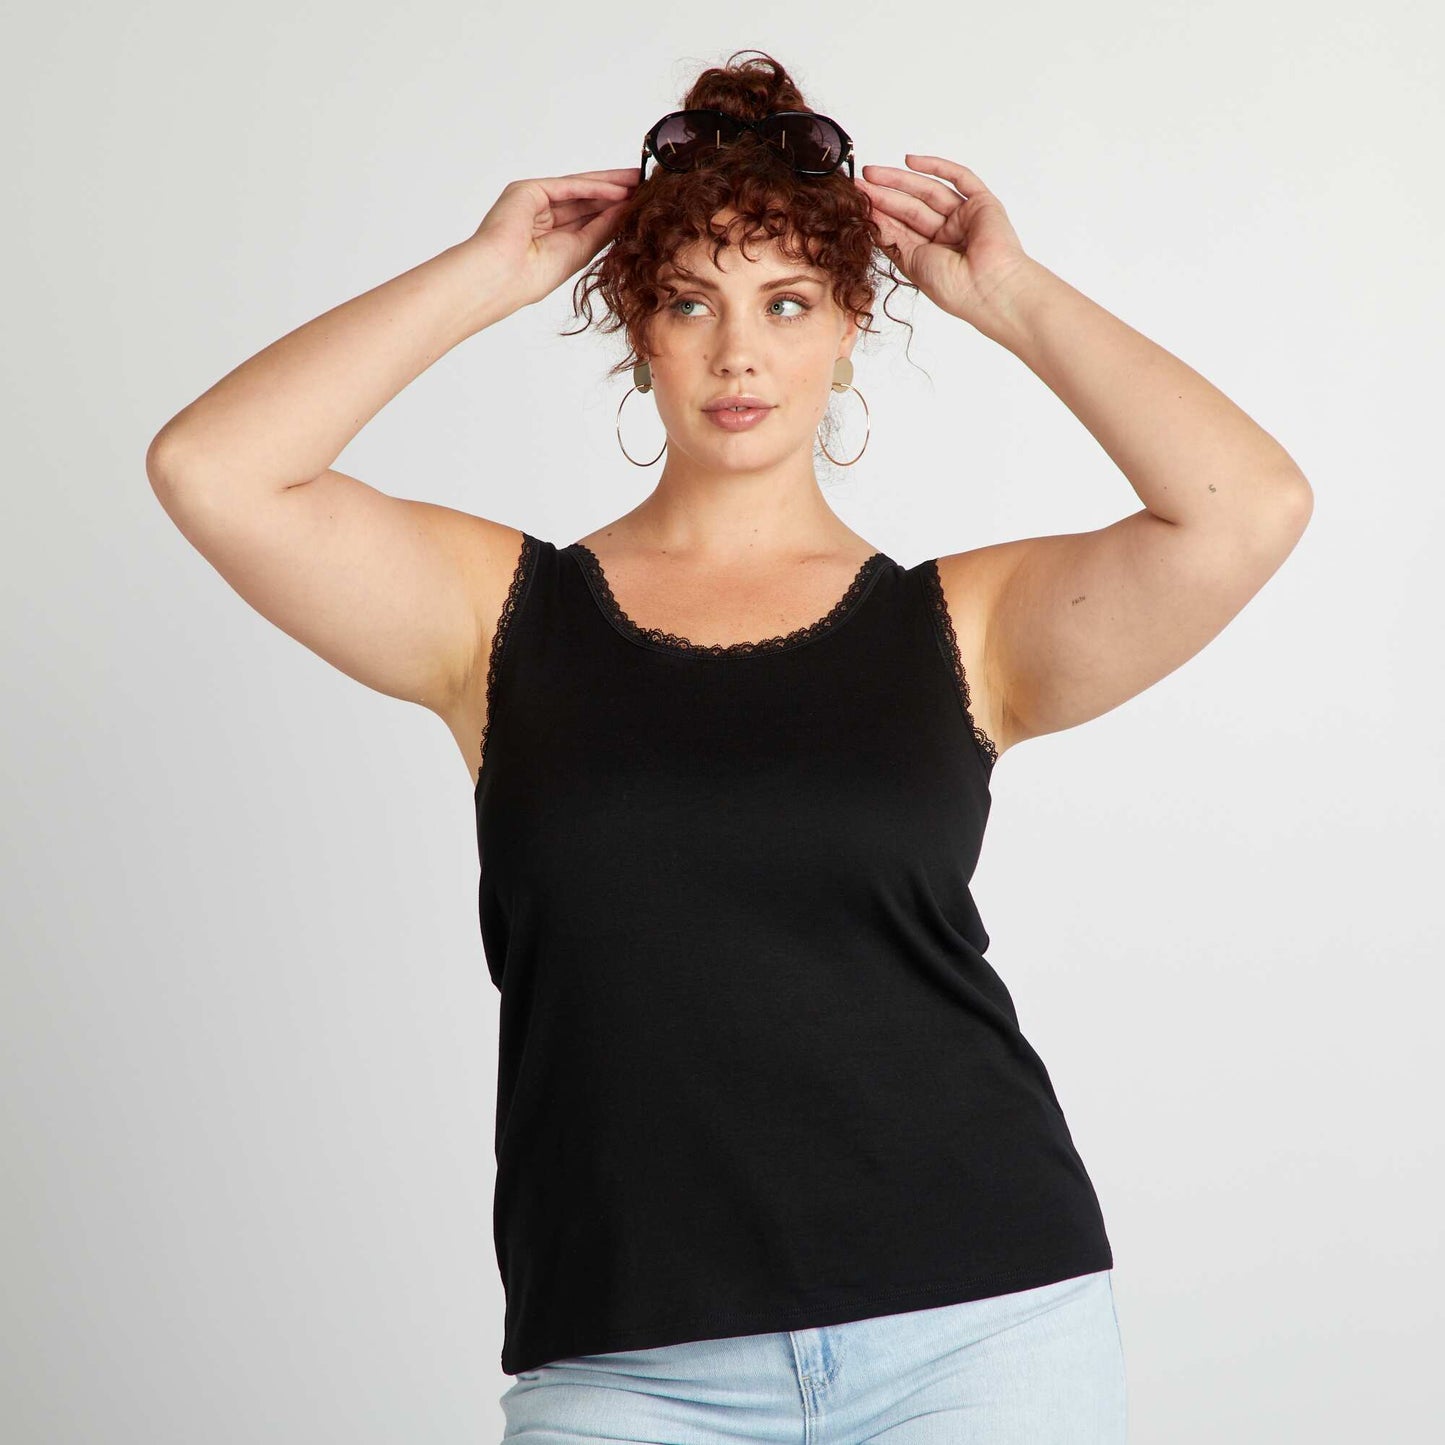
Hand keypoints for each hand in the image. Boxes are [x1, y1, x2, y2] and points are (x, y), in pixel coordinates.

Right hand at [467, 168, 640, 309]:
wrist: (503, 276)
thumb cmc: (533, 276)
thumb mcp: (580, 250)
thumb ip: (602, 229)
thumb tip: (626, 211)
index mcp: (550, 235)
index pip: (588, 216)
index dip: (614, 209)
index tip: (641, 205)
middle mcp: (541, 215)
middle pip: (586, 198)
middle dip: (616, 192)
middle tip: (646, 184)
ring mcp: (534, 200)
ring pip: (579, 189)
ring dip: (610, 185)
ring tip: (639, 181)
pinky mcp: (529, 190)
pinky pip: (568, 186)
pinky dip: (595, 188)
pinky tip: (619, 190)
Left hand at [855, 156, 1034, 329]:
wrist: (986, 287)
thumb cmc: (953, 287)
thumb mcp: (911, 262)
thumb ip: (892, 238)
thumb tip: (870, 218)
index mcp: (932, 253)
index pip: (901, 227)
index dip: (879, 213)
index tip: (857, 201)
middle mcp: (948, 234)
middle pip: (911, 207)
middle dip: (884, 194)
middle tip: (860, 183)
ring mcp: (964, 217)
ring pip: (928, 191)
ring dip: (900, 180)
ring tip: (872, 173)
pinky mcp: (982, 203)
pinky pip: (959, 178)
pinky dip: (936, 167)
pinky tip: (910, 161)